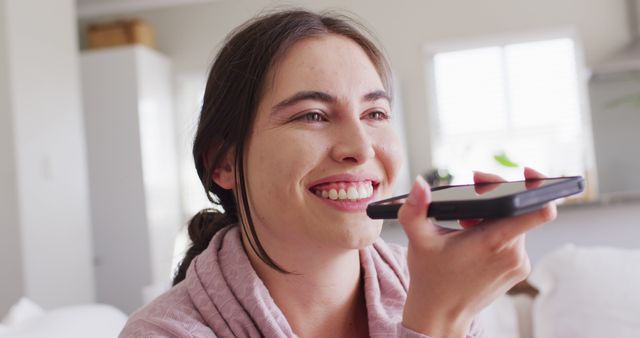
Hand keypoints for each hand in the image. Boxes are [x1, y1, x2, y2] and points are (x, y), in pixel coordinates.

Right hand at [398, 167, 556, 337]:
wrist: (441, 315)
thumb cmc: (430, 277)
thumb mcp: (418, 240)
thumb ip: (414, 209)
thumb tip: (419, 184)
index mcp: (494, 241)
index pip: (538, 210)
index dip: (538, 185)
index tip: (524, 172)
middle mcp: (514, 253)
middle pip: (520, 210)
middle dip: (494, 199)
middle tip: (467, 205)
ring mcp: (519, 264)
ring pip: (517, 224)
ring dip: (495, 217)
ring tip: (465, 226)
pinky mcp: (519, 271)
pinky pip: (515, 240)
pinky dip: (498, 233)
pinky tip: (474, 240)